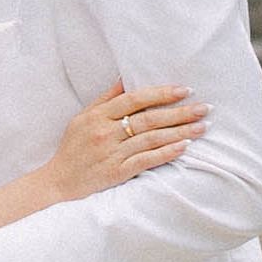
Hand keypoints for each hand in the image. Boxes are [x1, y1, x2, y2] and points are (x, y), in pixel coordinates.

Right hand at [49, 83, 203, 200]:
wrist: (57, 184)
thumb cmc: (72, 149)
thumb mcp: (82, 118)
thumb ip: (105, 99)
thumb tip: (125, 78)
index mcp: (97, 116)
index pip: (134, 99)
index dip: (161, 93)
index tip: (185, 90)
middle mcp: (105, 133)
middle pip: (148, 118)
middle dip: (179, 112)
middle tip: (204, 107)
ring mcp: (111, 154)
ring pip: (151, 139)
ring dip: (179, 132)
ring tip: (201, 127)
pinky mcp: (116, 173)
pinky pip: (145, 161)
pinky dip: (165, 153)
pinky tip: (184, 148)